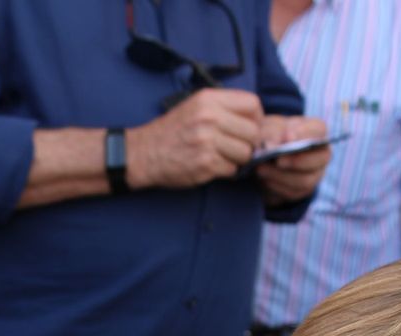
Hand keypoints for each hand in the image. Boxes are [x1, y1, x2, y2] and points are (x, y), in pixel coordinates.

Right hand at [127, 88, 263, 188]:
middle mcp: (210, 117)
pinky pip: (232, 169)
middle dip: (248, 143)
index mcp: (209, 99)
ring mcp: (207, 141)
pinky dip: (225, 171)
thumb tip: (256, 120)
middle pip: (253, 131)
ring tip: (222, 156)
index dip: (257, 118)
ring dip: (238, 159)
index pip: (252, 103)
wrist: (143, 153)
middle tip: (236, 146)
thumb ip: (223, 108)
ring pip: (245, 153)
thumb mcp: (195, 106)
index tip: (250, 127)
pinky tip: (212, 166)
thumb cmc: (172, 131)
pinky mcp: (205, 163)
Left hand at [253, 115, 330, 204]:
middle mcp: (320, 153)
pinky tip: (263, 179)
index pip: (319, 129)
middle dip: (296, 160)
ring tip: (261, 169)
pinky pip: (293, 192)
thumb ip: (271, 133)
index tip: (287, 138)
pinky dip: (276, 186)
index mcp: (314, 130)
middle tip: (277, 160)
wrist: (259, 159)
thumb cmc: (267, 136)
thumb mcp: (266, 129)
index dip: (304, 134)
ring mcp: (314, 174)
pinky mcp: (302, 190)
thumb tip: (273, 145)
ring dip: (281, 176)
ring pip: (306, 180)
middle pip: (320, 158)